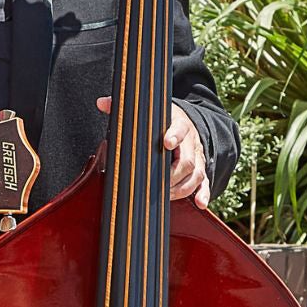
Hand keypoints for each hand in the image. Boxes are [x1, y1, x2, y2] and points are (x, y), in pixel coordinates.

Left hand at [95, 99, 209, 207]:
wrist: (185, 124)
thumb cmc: (162, 122)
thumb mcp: (148, 112)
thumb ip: (125, 109)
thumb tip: (102, 103)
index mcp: (178, 124)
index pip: (179, 128)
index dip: (174, 135)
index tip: (166, 142)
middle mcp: (190, 141)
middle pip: (187, 159)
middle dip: (173, 174)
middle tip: (158, 183)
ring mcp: (196, 156)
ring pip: (196, 174)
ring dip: (182, 187)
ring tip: (166, 195)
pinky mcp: (199, 168)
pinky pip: (204, 182)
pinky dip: (203, 193)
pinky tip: (199, 203)